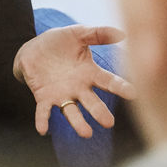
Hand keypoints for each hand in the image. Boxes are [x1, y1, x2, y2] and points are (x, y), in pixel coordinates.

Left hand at [13, 25, 133, 138]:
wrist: (33, 48)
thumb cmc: (59, 41)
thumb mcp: (78, 33)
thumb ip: (98, 34)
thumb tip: (123, 33)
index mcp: (90, 73)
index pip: (108, 82)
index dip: (120, 87)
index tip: (133, 93)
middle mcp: (79, 88)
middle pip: (92, 102)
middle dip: (99, 112)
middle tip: (108, 123)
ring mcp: (62, 95)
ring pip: (71, 111)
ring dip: (77, 122)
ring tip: (86, 133)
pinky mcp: (44, 98)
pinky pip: (44, 111)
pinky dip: (43, 120)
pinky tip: (42, 130)